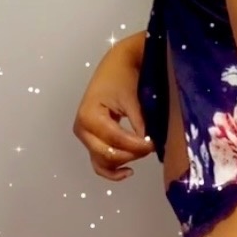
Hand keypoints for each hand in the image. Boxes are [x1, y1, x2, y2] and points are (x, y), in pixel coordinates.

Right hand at [72, 47, 154, 181]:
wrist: (116, 65)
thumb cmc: (123, 78)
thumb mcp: (132, 100)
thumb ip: (140, 124)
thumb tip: (149, 145)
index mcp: (89, 116)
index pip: (116, 140)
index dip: (137, 146)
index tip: (155, 143)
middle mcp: (82, 129)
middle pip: (108, 154)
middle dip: (132, 154)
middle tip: (152, 146)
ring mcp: (85, 136)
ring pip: (103, 161)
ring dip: (124, 161)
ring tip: (143, 153)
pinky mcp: (91, 140)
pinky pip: (99, 162)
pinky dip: (112, 170)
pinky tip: (128, 171)